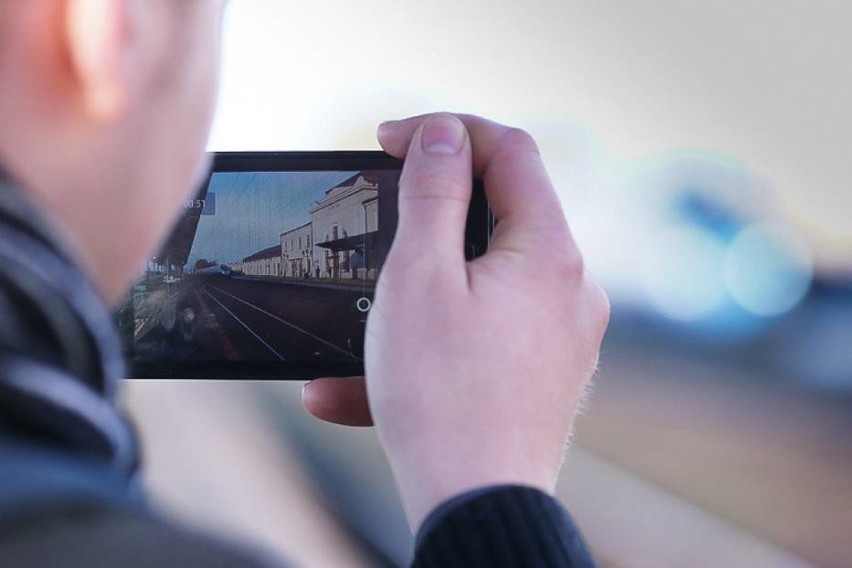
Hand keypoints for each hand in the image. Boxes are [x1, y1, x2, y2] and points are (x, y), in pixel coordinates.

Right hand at [302, 113, 608, 529]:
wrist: (476, 506)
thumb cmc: (442, 396)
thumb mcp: (421, 278)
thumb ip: (434, 195)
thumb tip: (443, 136)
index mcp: (548, 253)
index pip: (509, 151)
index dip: (445, 132)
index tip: (387, 139)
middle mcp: (569, 289)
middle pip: (498, 213)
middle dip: (426, 213)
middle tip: (374, 216)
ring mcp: (559, 335)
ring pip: (480, 283)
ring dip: (414, 293)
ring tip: (352, 326)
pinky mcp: (541, 373)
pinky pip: (482, 334)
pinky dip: (431, 340)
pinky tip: (359, 385)